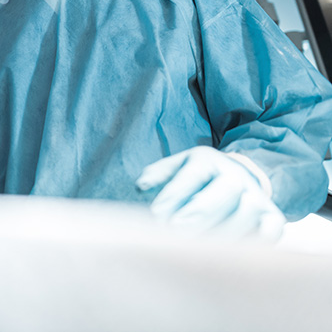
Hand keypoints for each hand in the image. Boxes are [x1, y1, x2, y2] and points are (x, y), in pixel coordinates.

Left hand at [136, 146, 286, 239]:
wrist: (237, 176)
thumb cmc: (195, 177)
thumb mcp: (176, 167)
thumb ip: (158, 174)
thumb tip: (141, 185)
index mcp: (206, 160)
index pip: (190, 177)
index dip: (172, 197)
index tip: (155, 215)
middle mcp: (235, 175)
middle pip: (222, 192)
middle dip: (198, 213)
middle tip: (176, 231)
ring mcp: (256, 195)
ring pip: (246, 212)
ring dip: (222, 231)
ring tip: (198, 248)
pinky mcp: (272, 216)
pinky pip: (272, 229)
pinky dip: (259, 241)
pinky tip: (235, 254)